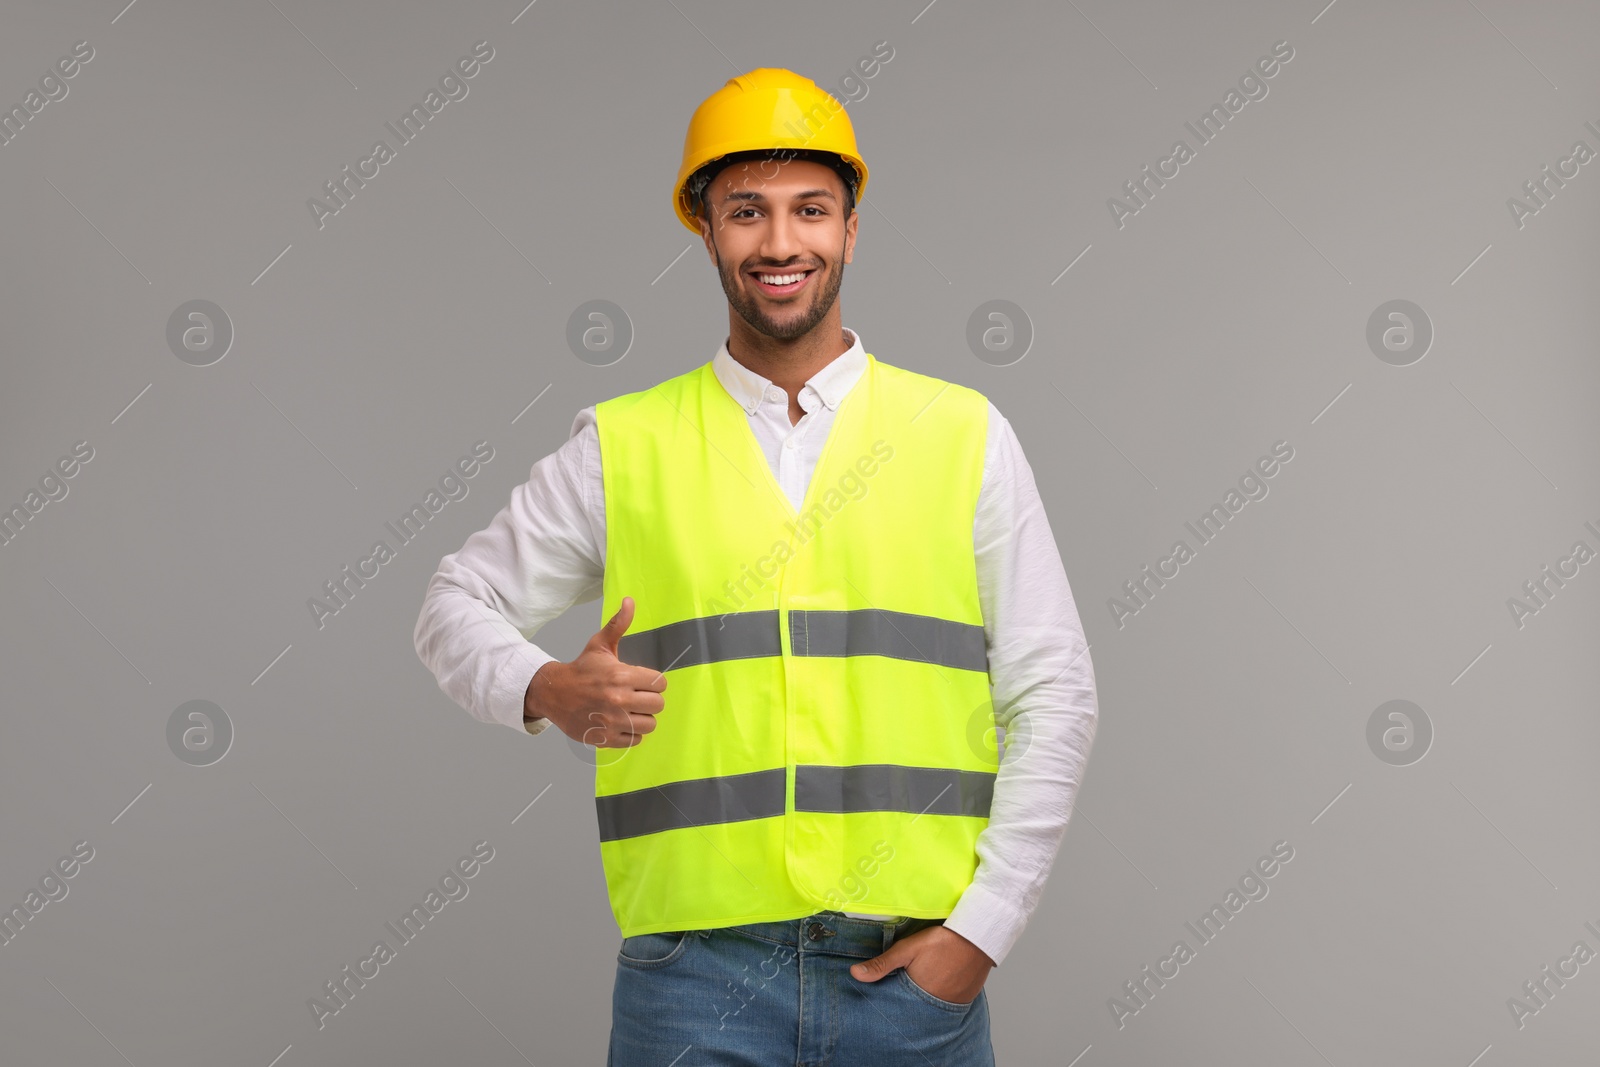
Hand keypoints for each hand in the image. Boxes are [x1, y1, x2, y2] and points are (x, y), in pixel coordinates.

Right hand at [523, 596, 666, 747]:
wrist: (553, 693)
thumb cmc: (581, 670)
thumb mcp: (599, 645)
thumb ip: (618, 624)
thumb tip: (629, 601)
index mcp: (621, 676)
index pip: (660, 683)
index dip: (654, 682)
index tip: (643, 682)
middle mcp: (619, 700)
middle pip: (658, 705)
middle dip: (650, 700)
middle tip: (637, 697)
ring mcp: (612, 721)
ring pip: (650, 724)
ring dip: (643, 718)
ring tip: (631, 711)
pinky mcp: (605, 738)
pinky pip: (635, 740)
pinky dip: (631, 734)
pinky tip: (621, 723)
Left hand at [849, 924, 994, 1004]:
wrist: (978, 936)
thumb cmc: (942, 941)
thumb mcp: (907, 949)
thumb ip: (882, 963)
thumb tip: (854, 974)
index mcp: (918, 995)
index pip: (898, 1005)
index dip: (892, 998)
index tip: (886, 993)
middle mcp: (936, 1005)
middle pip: (916, 1007)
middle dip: (908, 1000)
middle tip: (907, 985)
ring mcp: (952, 1004)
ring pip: (932, 1005)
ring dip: (925, 998)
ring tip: (922, 983)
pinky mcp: (965, 999)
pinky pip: (948, 1003)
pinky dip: (941, 995)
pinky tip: (938, 982)